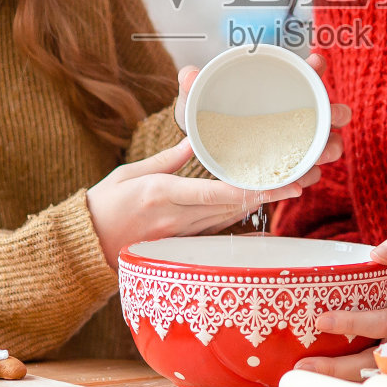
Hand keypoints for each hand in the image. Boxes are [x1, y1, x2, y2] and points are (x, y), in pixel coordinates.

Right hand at [85, 140, 302, 266]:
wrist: (85, 246)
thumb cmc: (103, 205)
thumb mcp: (130, 173)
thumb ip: (167, 159)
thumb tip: (193, 140)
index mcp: (160, 194)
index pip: (211, 192)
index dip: (247, 188)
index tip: (276, 181)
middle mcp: (175, 217)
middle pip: (230, 206)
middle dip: (267, 194)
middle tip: (301, 181)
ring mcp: (179, 234)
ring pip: (228, 217)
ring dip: (259, 204)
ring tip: (291, 189)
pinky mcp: (180, 243)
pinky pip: (215, 227)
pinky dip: (237, 215)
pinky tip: (259, 205)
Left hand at [173, 52, 349, 188]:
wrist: (202, 150)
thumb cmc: (206, 117)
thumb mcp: (196, 101)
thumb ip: (192, 85)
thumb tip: (189, 74)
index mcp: (282, 89)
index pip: (309, 73)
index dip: (316, 68)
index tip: (314, 63)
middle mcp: (298, 115)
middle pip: (332, 111)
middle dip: (336, 113)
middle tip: (331, 116)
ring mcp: (299, 143)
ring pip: (328, 145)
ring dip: (329, 149)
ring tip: (319, 156)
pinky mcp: (291, 168)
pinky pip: (308, 173)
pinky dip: (307, 176)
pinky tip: (300, 180)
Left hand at [292, 234, 386, 380]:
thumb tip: (378, 253)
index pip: (381, 323)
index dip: (352, 324)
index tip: (322, 321)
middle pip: (371, 362)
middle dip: (337, 367)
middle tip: (304, 364)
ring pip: (368, 377)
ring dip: (336, 380)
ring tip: (303, 375)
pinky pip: (367, 381)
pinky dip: (343, 384)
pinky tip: (318, 380)